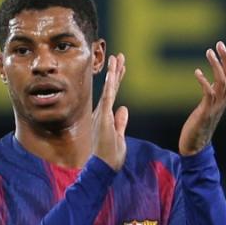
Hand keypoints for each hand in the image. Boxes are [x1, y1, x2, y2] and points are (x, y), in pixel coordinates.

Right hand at [92, 53, 128, 170]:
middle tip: (119, 56)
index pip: (113, 94)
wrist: (102, 168)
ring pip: (109, 89)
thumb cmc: (109, 156)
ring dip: (113, 73)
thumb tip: (124, 109)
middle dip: (115, 72)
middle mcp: (103, 113)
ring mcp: (102, 114)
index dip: (117, 80)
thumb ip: (120, 123)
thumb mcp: (118, 137)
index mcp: (106, 117)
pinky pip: (107, 98)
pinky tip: (112, 73)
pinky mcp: (103, 118)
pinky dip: (109, 85)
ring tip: (116, 58)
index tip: (121, 67)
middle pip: (111, 88)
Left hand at [178, 41, 225, 155]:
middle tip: (220, 44)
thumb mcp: (206, 108)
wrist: (194, 148)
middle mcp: (222, 102)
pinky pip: (208, 94)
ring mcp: (215, 107)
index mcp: (223, 100)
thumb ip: (211, 96)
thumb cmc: (198, 128)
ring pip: (222, 82)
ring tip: (209, 52)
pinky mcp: (205, 112)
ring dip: (216, 65)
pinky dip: (204, 81)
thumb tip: (211, 83)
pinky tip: (197, 72)